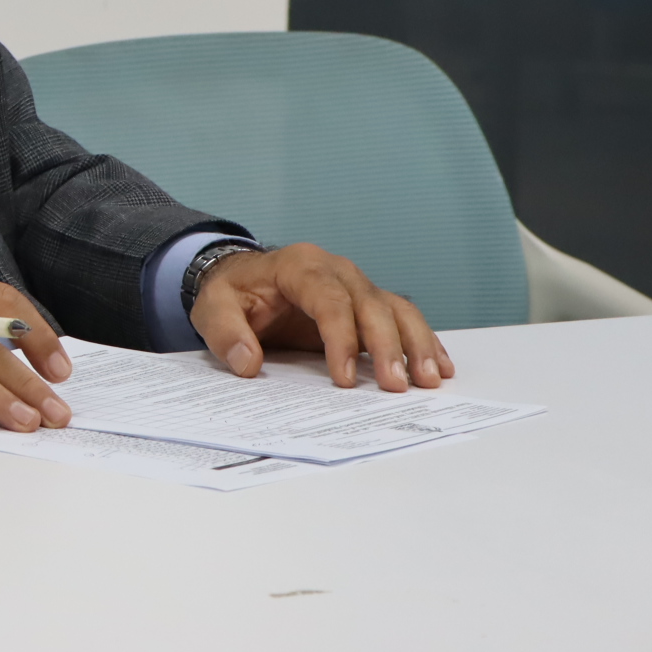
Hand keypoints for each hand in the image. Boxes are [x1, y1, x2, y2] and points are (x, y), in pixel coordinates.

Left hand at [189, 243, 454, 392]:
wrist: (243, 277)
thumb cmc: (233, 293)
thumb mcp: (213, 307)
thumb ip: (226, 333)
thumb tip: (247, 362)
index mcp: (300, 266)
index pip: (329, 300)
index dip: (340, 338)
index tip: (343, 378)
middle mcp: (336, 270)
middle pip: (371, 303)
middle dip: (387, 345)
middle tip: (396, 385)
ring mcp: (356, 285)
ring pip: (396, 308)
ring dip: (416, 343)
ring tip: (430, 379)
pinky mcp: (367, 302)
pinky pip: (402, 316)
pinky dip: (422, 340)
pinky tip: (438, 366)